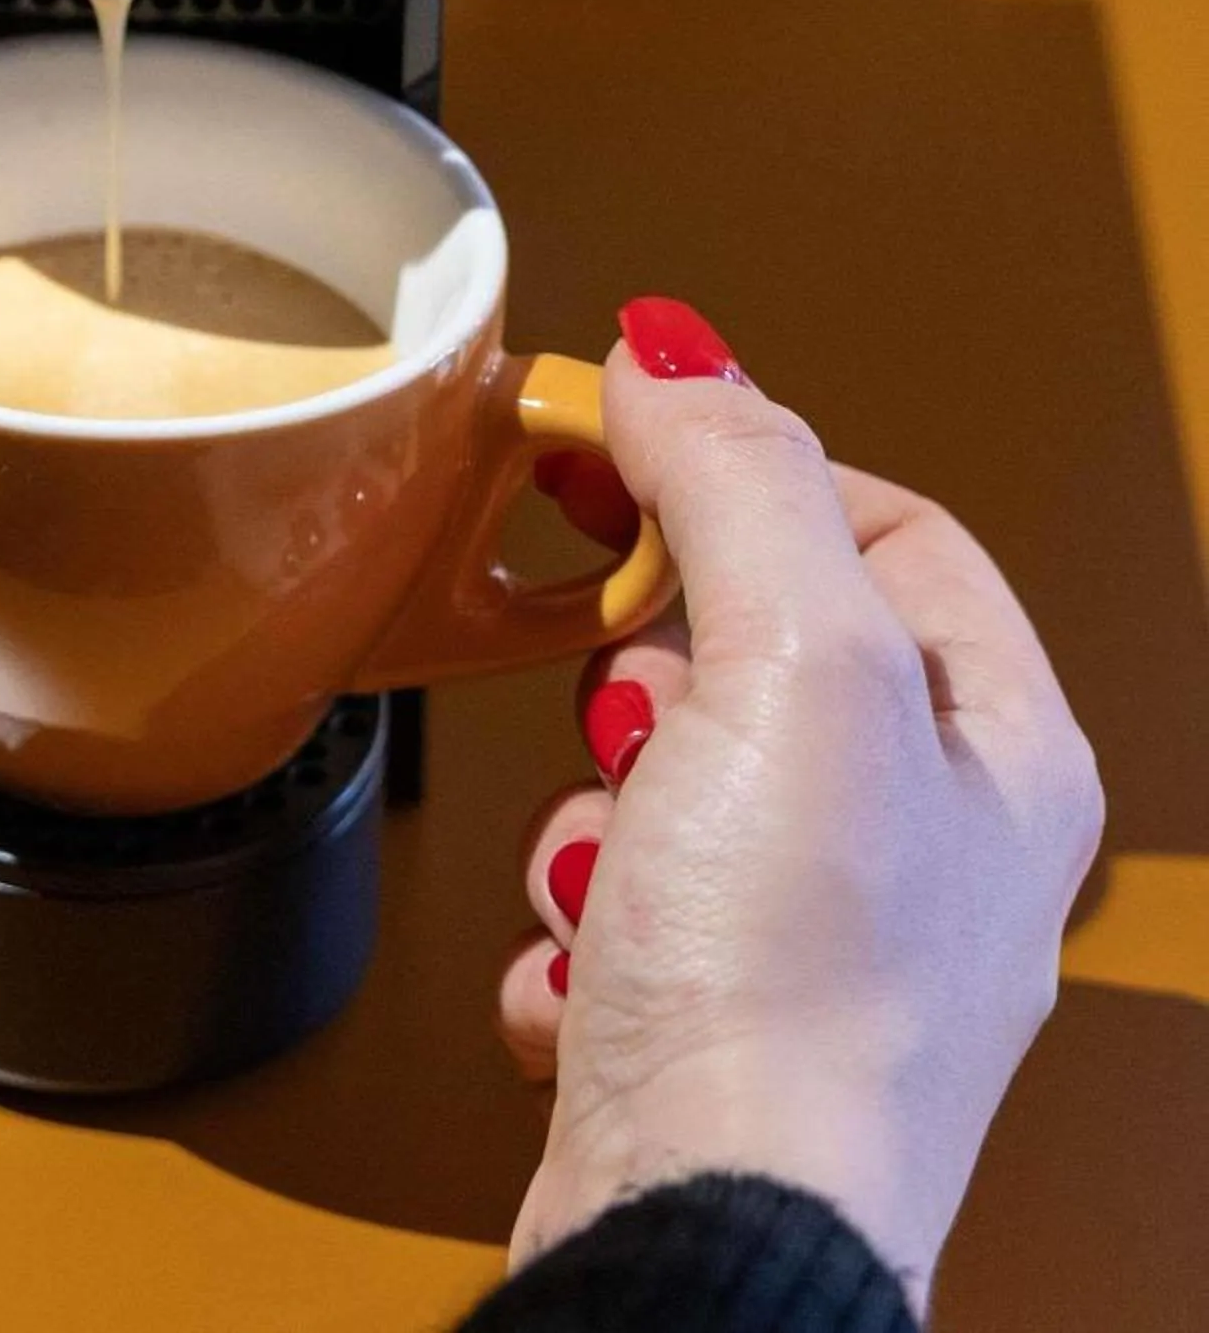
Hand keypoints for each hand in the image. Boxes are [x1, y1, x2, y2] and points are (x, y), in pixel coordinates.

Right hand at [500, 299, 1101, 1313]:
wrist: (701, 1221)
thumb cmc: (793, 996)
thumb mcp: (788, 673)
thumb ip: (739, 485)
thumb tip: (681, 353)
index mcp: (1002, 744)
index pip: (876, 519)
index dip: (742, 478)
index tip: (619, 452)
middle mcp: (928, 840)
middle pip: (741, 648)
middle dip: (643, 688)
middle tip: (641, 726)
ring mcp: (813, 935)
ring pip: (648, 778)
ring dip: (592, 825)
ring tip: (625, 883)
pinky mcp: (703, 1013)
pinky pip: (599, 901)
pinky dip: (571, 929)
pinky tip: (604, 971)